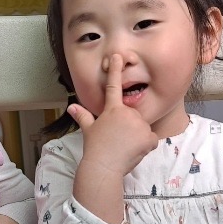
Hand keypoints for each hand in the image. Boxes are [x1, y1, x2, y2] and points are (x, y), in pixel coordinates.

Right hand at [69, 53, 158, 177]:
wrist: (104, 167)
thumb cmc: (95, 149)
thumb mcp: (88, 130)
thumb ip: (83, 116)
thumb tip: (71, 107)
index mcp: (112, 110)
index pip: (112, 86)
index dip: (115, 70)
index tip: (117, 56)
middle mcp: (127, 113)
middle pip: (133, 116)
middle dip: (129, 127)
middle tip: (119, 140)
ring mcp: (139, 124)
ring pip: (142, 128)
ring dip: (137, 137)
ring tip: (125, 147)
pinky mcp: (148, 136)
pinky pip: (151, 140)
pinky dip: (146, 146)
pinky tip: (135, 151)